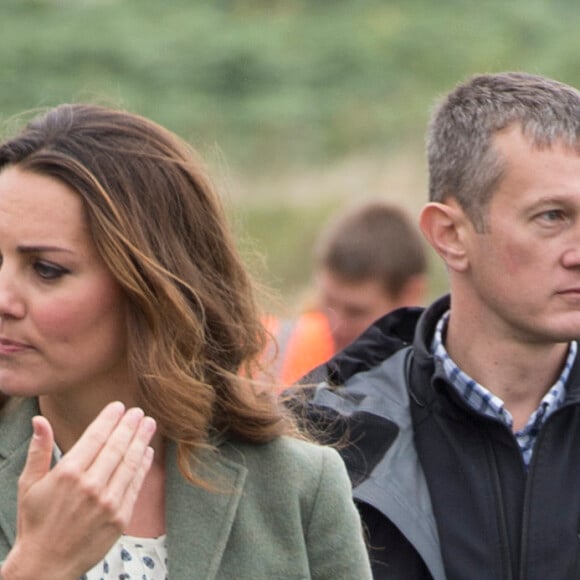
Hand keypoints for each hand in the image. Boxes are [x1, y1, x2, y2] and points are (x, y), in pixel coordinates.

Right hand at [1, 402, 155, 579]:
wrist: (45, 566)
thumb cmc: (36, 523)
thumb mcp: (29, 485)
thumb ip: (39, 450)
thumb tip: (39, 421)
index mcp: (67, 473)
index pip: (95, 436)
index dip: (109, 419)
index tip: (119, 406)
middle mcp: (90, 485)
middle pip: (117, 446)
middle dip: (130, 425)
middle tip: (139, 411)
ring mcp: (108, 502)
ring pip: (130, 463)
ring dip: (142, 440)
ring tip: (149, 424)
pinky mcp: (120, 518)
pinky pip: (135, 485)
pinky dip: (143, 466)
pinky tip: (147, 452)